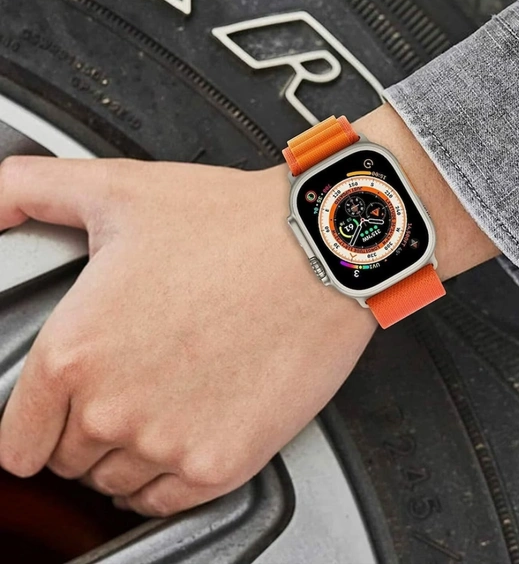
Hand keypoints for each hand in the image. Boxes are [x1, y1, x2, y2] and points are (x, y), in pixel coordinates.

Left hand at [0, 157, 375, 516]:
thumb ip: (27, 189)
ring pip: (119, 484)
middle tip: (129, 387)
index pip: (18, 440)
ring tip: (167, 403)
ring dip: (130, 456)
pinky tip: (192, 431)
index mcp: (75, 352)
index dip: (36, 426)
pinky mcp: (223, 463)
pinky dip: (171, 477)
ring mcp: (169, 443)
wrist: (318, 252)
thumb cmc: (230, 225)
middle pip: (71, 461)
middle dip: (88, 433)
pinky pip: (170, 500)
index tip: (58, 415)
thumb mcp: (118, 189)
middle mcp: (113, 410)